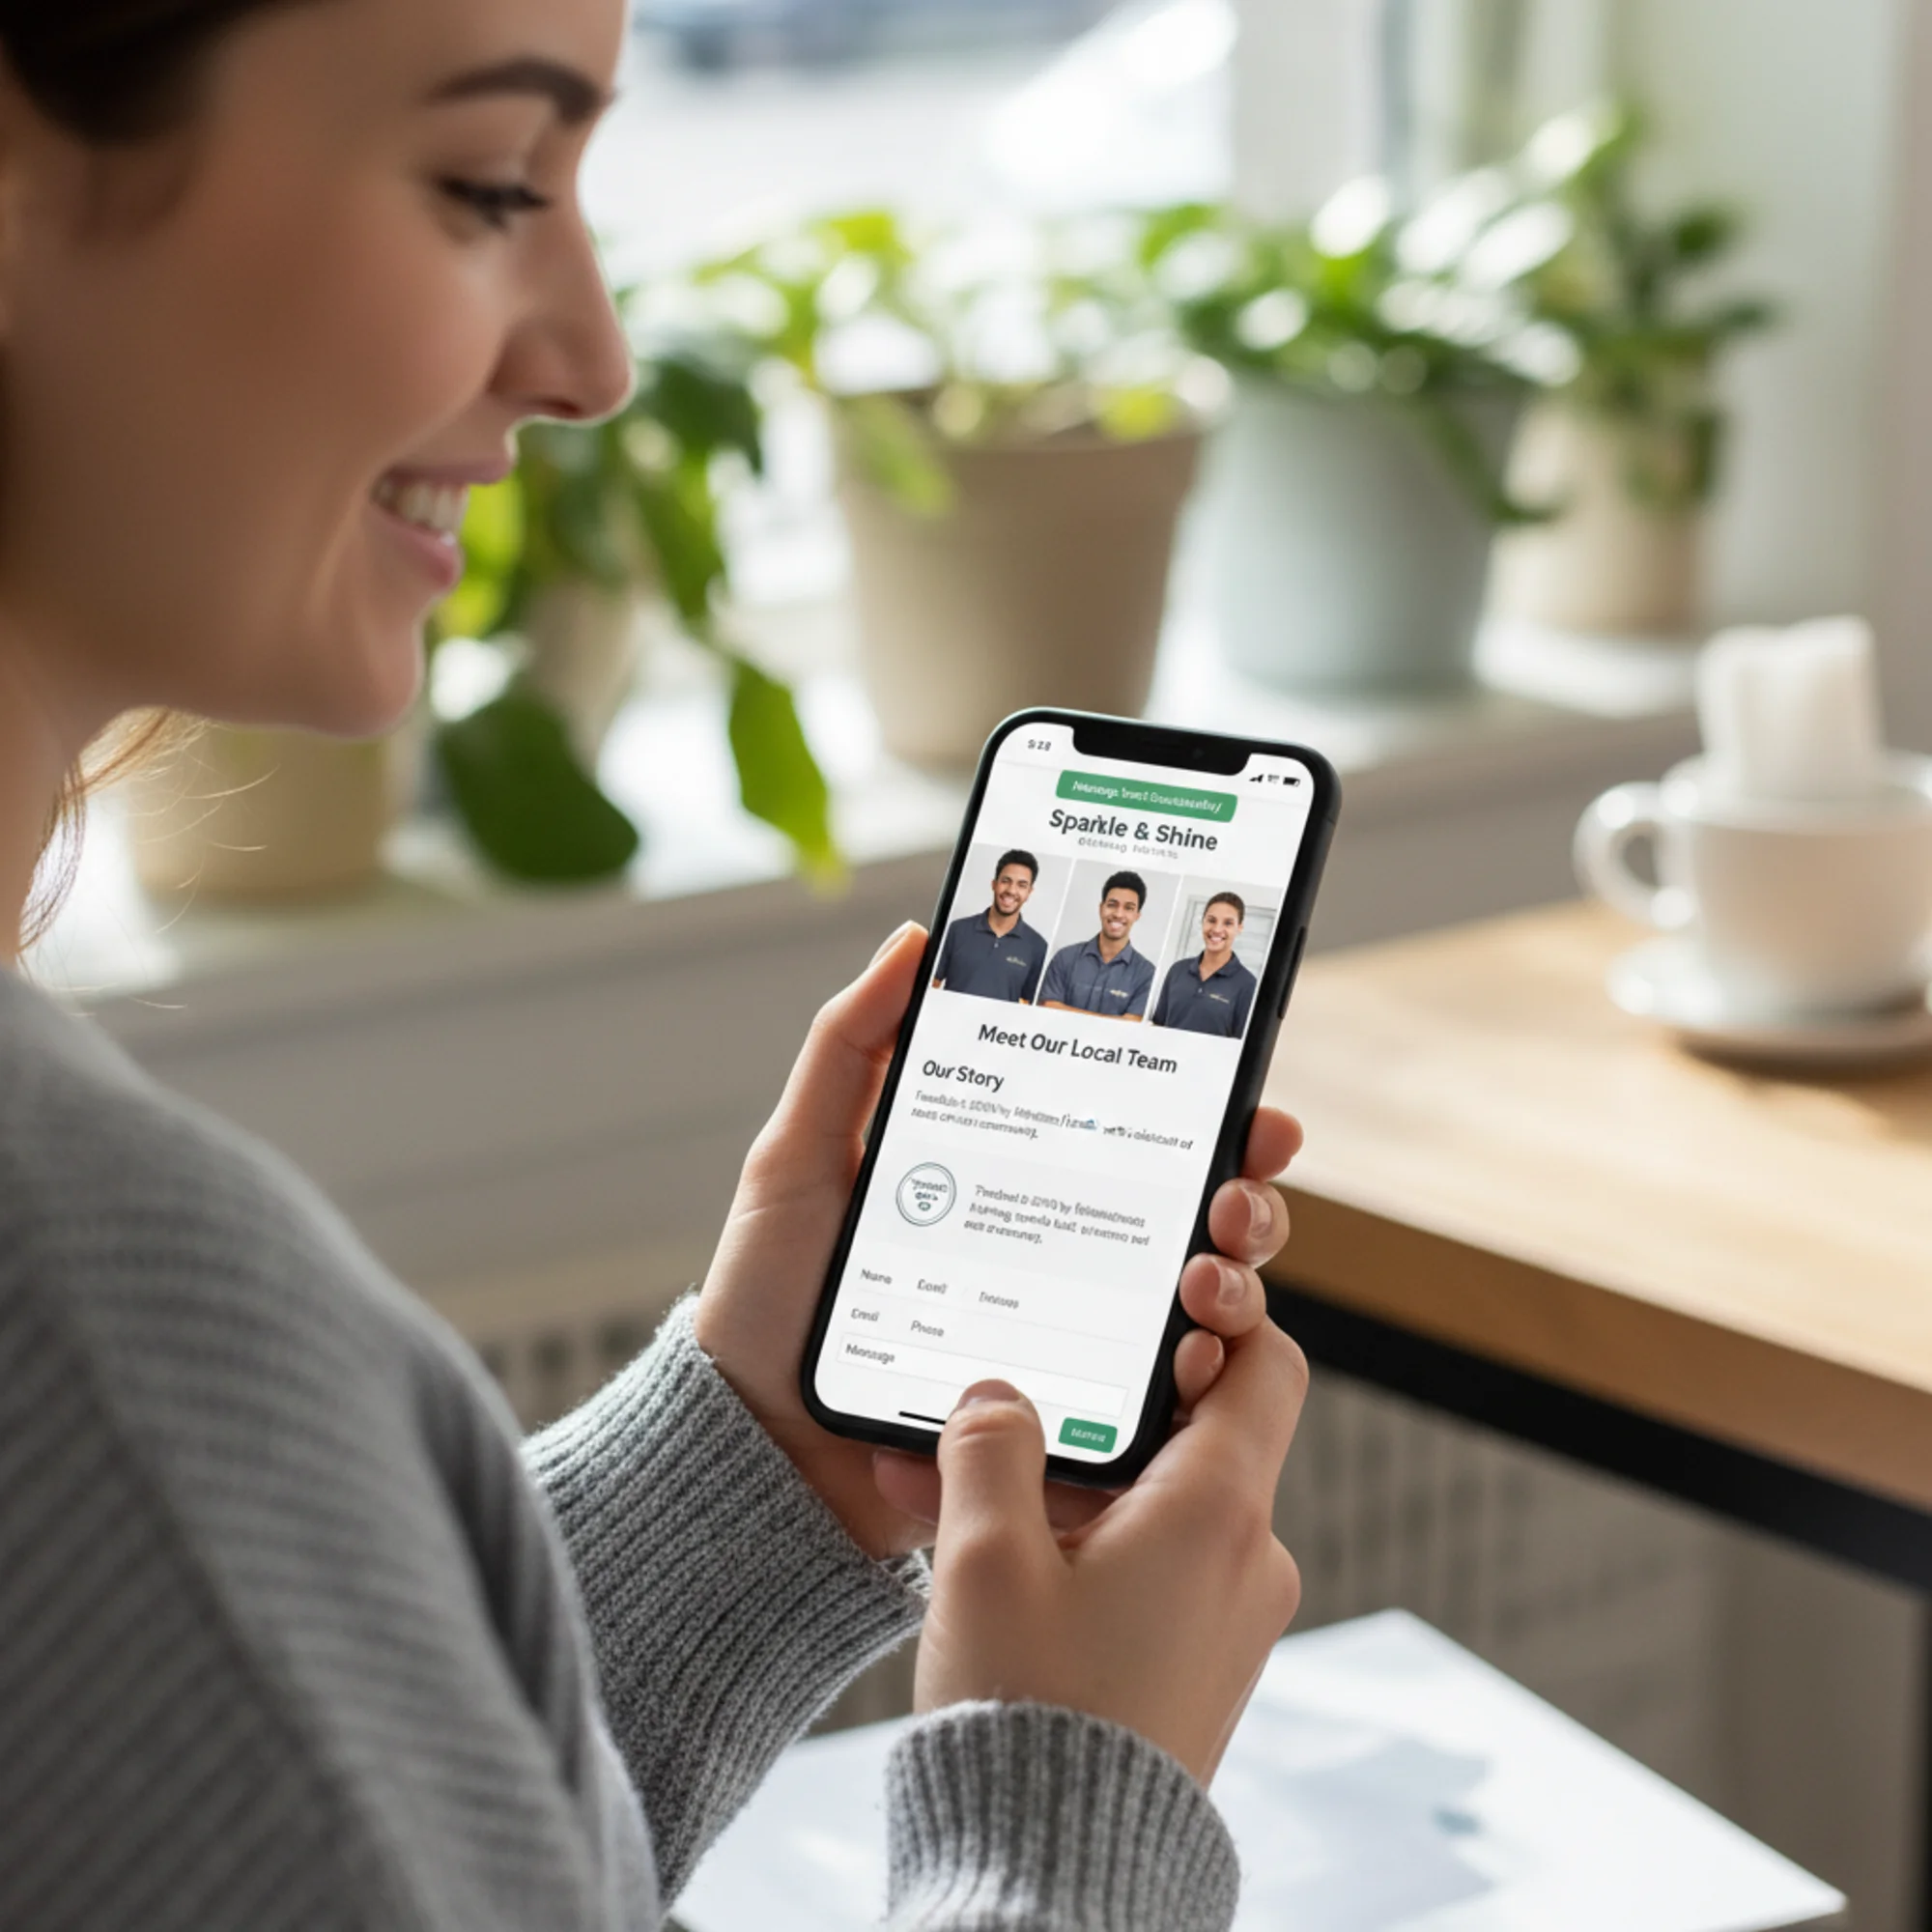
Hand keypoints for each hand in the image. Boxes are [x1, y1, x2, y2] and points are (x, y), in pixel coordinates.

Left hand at [694, 922, 1303, 1559]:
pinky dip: (1194, 1381)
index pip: (1133, 1137)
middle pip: (1190, 1220)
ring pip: (1194, 1309)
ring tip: (1205, 1282)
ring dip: (1233, 1287)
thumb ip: (850, 1049)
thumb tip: (914, 939)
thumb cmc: (769, 1299)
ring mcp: (1064, 1342)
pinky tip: (1190, 1364)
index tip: (1250, 1104)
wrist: (751, 1446)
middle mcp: (1055, 1256)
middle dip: (1244, 1200)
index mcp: (1011, 1183)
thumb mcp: (798, 1157)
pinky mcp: (1056, 1422)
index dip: (1211, 1116)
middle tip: (1233, 1197)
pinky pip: (1152, 1403)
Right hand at [911, 1317, 1308, 1784]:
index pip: (1265, 1364)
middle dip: (1091, 1406)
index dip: (1218, 1311)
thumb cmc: (1032, 1716)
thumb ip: (990, 1448)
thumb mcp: (987, 1560)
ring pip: (1154, 1502)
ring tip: (955, 1487)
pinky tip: (984, 1554)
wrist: (1055, 1879)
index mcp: (1217, 1512)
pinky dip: (1077, 1543)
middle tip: (1006, 1396)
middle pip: (1194, 1427)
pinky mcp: (1194, 1662)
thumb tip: (997, 1394)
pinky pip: (1145, 1566)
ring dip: (1064, 1482)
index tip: (1153, 1293)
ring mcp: (1227, 1616)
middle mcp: (1246, 1558)